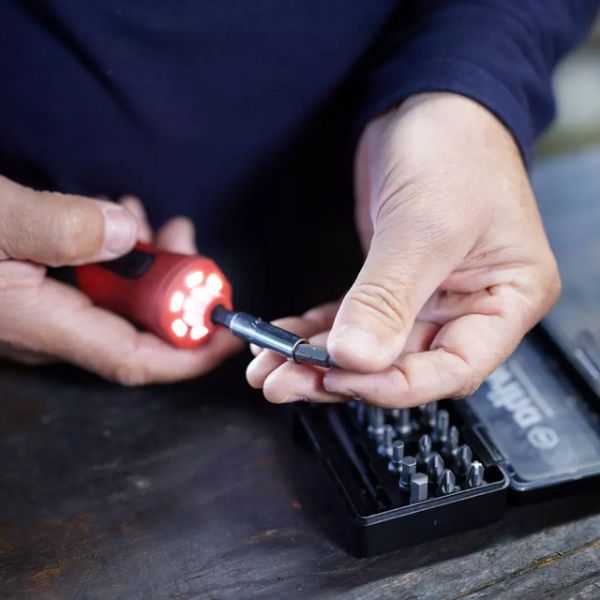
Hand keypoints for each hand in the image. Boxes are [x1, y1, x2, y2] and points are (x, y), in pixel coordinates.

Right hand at [0, 179, 240, 383]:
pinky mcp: (34, 295)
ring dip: (145, 264)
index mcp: (41, 324)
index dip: (193, 353)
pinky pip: (92, 287)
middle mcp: (46, 331)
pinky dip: (114, 258)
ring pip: (115, 302)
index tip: (232, 334)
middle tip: (181, 237)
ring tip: (146, 218)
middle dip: (174, 285)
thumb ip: (61, 228)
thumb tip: (128, 233)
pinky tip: (114, 224)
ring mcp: (40, 314)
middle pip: (136, 326)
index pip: (137, 359)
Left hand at [246, 92, 559, 406]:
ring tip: (272, 369)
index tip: (341, 378)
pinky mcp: (391, 284)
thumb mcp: (424, 227)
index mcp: (506, 299)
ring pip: (372, 348)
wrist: (429, 101)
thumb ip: (389, 299)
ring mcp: (426, 297)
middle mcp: (468, 306)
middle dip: (342, 377)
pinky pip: (352, 319)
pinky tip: (285, 337)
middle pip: (404, 365)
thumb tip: (357, 358)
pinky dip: (317, 331)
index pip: (453, 369)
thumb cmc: (456, 148)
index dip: (395, 385)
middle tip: (287, 381)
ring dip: (320, 360)